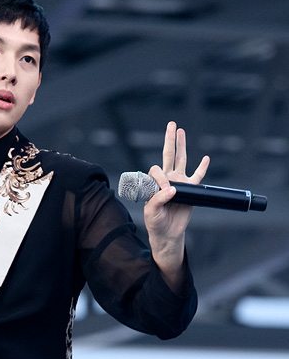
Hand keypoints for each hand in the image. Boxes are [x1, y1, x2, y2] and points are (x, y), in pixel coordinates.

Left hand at [144, 120, 209, 290]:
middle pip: (168, 155)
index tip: (166, 192)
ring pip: (182, 161)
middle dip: (169, 140)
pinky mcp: (190, 191)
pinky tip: (206, 158)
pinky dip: (202, 168)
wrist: (167, 233)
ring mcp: (179, 183)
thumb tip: (172, 190)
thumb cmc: (155, 223)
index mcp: (154, 183)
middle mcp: (166, 179)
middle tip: (172, 125)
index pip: (157, 170)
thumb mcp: (152, 212)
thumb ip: (159, 199)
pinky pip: (198, 177)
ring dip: (182, 146)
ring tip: (181, 131)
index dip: (161, 179)